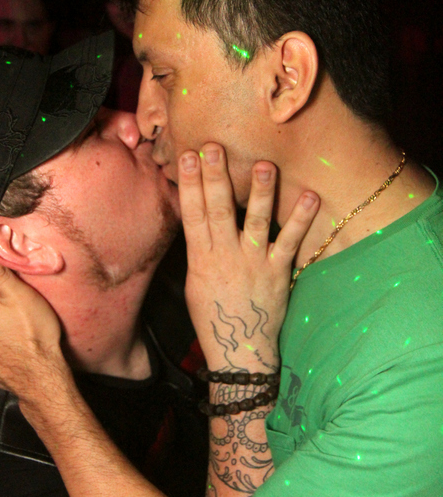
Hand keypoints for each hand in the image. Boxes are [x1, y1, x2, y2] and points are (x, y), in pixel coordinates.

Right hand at [178, 144, 318, 371]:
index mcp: (201, 258)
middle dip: (216, 177)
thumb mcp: (195, 282)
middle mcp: (225, 256)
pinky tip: (309, 196)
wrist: (239, 349)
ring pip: (256, 222)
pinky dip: (300, 219)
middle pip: (219, 210)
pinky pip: (290, 242)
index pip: (192, 214)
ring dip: (260, 193)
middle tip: (215, 147)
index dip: (189, 184)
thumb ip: (200, 249)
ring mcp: (253, 263)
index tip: (187, 157)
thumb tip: (198, 217)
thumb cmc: (214, 315)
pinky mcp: (278, 272)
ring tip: (264, 165)